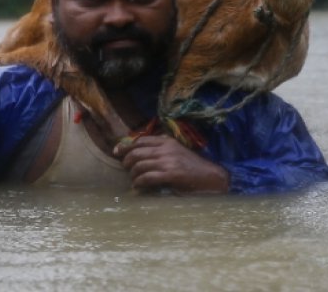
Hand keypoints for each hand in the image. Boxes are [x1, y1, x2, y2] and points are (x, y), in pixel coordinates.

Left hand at [113, 135, 228, 193]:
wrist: (210, 177)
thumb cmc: (192, 166)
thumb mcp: (176, 152)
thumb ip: (161, 150)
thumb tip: (140, 155)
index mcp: (167, 141)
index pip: (140, 140)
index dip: (126, 146)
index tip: (117, 152)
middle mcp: (166, 149)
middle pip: (136, 152)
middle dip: (126, 161)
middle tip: (125, 168)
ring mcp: (168, 161)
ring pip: (140, 165)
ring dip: (133, 174)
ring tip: (133, 180)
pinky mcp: (171, 174)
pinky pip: (147, 177)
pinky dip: (139, 182)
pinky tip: (138, 186)